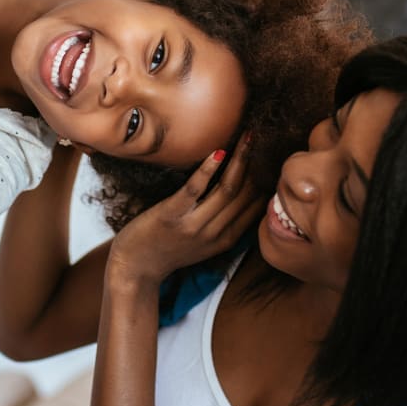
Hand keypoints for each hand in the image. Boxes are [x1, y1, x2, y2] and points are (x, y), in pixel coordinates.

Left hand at [107, 138, 261, 286]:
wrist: (136, 268)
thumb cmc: (169, 249)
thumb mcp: (205, 244)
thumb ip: (224, 223)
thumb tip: (244, 194)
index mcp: (226, 240)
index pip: (256, 206)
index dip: (265, 179)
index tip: (270, 155)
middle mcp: (214, 234)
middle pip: (244, 194)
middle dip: (256, 164)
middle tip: (262, 137)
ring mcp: (193, 226)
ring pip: (226, 189)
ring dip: (239, 161)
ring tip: (247, 138)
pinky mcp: (171, 216)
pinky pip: (194, 189)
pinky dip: (208, 170)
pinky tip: (218, 152)